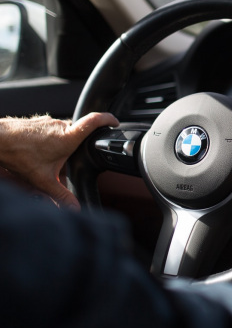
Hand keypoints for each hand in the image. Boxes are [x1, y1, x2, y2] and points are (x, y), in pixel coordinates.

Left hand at [0, 112, 118, 209]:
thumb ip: (61, 195)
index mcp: (68, 137)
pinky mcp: (39, 122)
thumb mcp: (43, 180)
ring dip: (62, 144)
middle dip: (79, 145)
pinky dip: (50, 140)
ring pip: (64, 132)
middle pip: (79, 132)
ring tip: (49, 158)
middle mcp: (60, 126)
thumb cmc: (19, 155)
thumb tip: (75, 208)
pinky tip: (38, 152)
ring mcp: (49, 122)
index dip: (108, 119)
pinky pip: (52, 129)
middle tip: (71, 160)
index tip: (116, 122)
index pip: (95, 120)